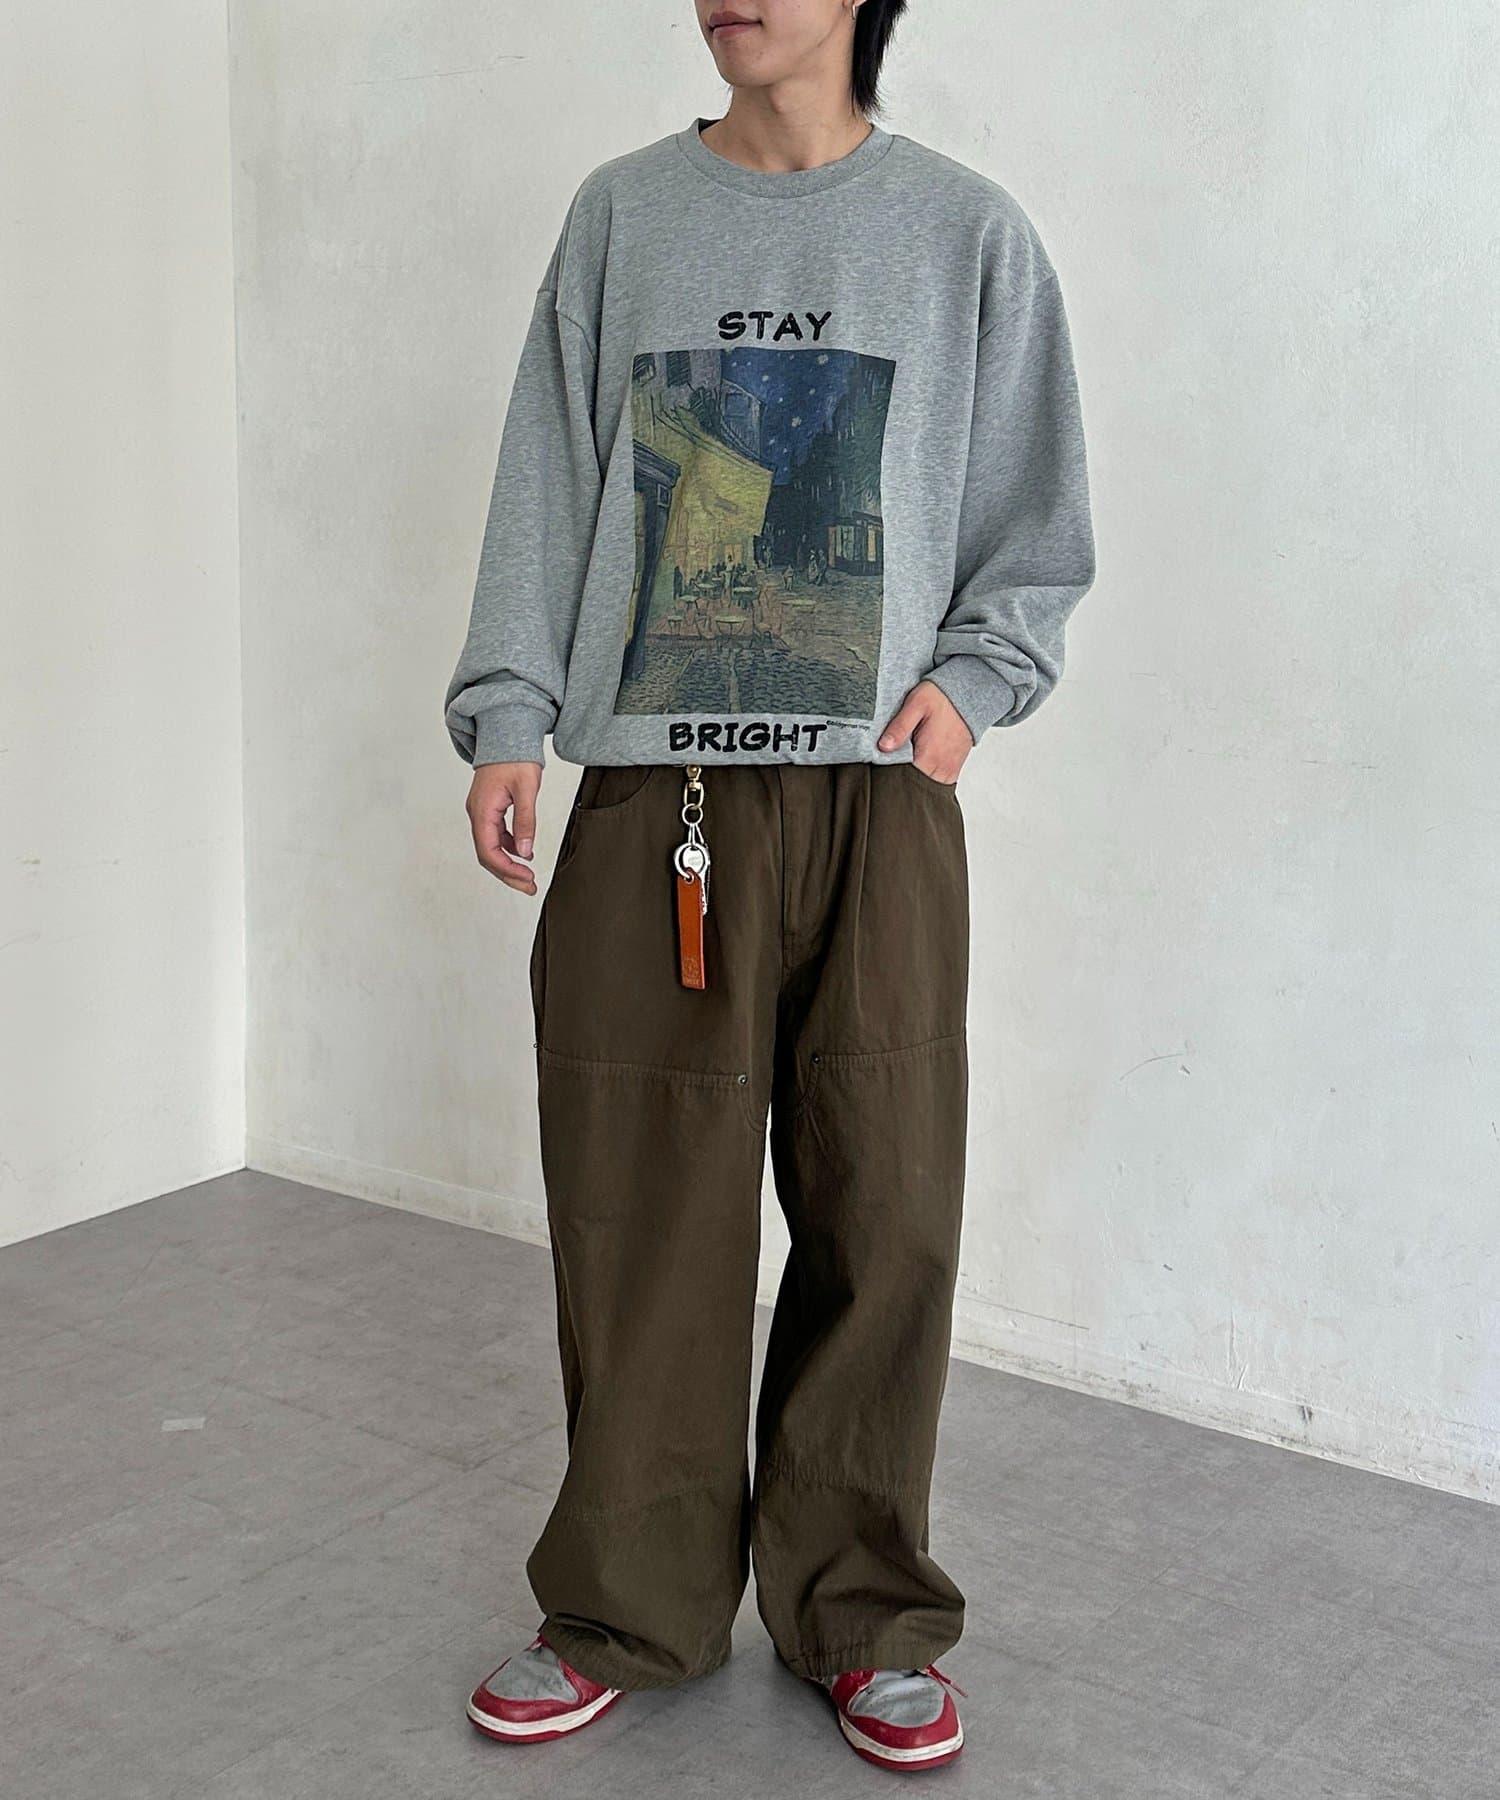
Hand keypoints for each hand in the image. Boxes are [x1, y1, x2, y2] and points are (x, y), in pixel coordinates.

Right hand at [467, 762, 542, 894]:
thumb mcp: (526, 788)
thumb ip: (525, 821)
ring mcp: (481, 812)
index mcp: (482, 810)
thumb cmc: (515, 756)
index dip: (507, 869)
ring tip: (529, 876)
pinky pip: (496, 836)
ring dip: (508, 864)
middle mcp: (477, 814)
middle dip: (508, 874)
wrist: (506, 733)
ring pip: (491, 847)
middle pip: (487, 854)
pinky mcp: (489, 810)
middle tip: (530, 887)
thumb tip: (526, 852)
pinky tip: (524, 852)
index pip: (488, 851)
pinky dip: (509, 848)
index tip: (527, 878)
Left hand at [878, 680, 973, 782]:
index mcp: (929, 757)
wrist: (966, 697)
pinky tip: (920, 761)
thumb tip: (883, 747)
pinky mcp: (953, 771)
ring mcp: (949, 772)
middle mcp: (942, 769)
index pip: (903, 780)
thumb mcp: (916, 704)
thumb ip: (900, 727)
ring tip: (908, 758)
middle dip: (901, 776)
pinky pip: (935, 782)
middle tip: (895, 758)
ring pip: (924, 786)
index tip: (883, 764)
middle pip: (913, 786)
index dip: (890, 773)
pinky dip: (925, 776)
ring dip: (914, 776)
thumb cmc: (941, 698)